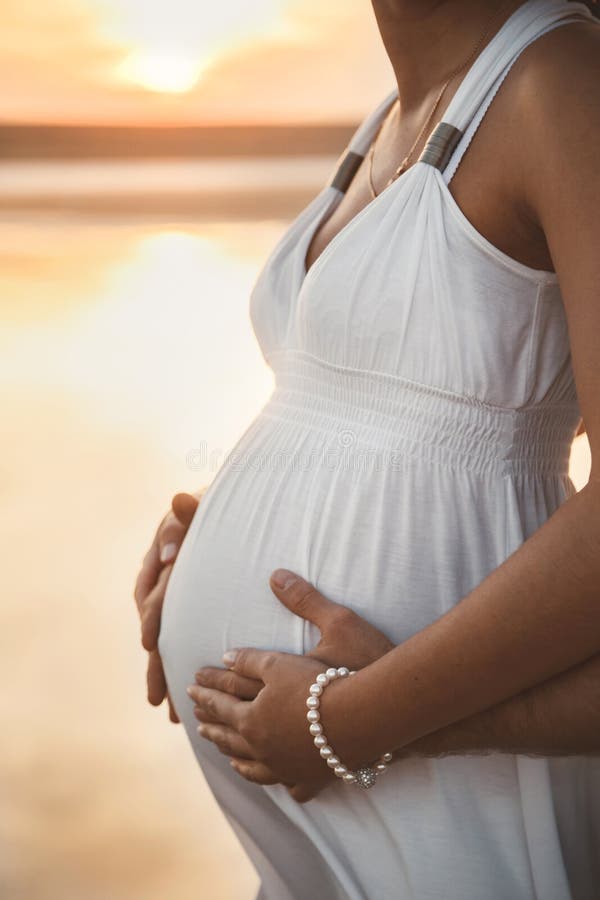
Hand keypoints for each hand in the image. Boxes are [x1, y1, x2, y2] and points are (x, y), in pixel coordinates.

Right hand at [134, 490, 203, 720]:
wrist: (219, 513)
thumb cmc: (210, 508)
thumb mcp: (199, 506)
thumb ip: (189, 510)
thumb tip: (176, 512)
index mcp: (160, 562)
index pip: (153, 591)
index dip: (152, 616)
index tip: (150, 642)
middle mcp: (160, 585)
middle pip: (156, 630)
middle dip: (156, 666)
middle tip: (157, 697)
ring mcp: (171, 600)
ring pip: (165, 644)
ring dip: (166, 677)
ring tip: (171, 713)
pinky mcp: (184, 612)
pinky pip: (179, 643)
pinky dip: (180, 668)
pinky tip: (186, 697)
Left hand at [187, 570, 394, 800]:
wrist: (391, 714)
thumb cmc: (364, 665)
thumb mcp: (333, 623)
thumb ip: (302, 601)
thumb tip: (276, 576)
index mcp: (261, 708)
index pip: (226, 693)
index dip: (208, 686)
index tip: (191, 683)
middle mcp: (268, 741)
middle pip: (231, 729)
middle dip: (211, 719)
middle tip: (194, 716)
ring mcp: (290, 763)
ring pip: (249, 760)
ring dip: (230, 749)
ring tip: (220, 746)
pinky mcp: (315, 776)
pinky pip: (282, 782)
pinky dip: (266, 776)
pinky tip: (262, 774)